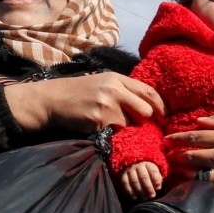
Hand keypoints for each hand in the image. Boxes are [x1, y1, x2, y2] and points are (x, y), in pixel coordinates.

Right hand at [4, 73, 164, 133]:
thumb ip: (125, 90)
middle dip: (144, 120)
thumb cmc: (77, 93)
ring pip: (131, 124)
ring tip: (109, 122)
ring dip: (125, 128)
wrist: (50, 100)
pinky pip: (116, 132)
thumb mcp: (102, 83)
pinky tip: (99, 127)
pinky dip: (112, 133)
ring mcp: (107, 106)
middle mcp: (114, 90)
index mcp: (117, 79)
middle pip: (146, 110)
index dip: (161, 107)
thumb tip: (151, 105)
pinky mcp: (99, 121)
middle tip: (135, 124)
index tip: (164, 118)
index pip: (150, 92)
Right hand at [119, 161, 162, 200]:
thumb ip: (158, 179)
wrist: (134, 168)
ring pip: (134, 181)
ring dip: (140, 191)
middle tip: (152, 196)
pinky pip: (126, 184)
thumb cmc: (148, 174)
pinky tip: (135, 197)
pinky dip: (130, 192)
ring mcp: (130, 170)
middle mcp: (138, 166)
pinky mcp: (123, 175)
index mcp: (148, 164)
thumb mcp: (155, 174)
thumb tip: (157, 187)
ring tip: (145, 198)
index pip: (152, 171)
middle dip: (148, 188)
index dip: (156, 180)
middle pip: (143, 177)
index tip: (158, 188)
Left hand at [163, 113, 213, 193]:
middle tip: (167, 154)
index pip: (196, 137)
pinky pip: (209, 185)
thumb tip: (198, 122)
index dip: (178, 138)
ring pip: (197, 172)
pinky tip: (190, 179)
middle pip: (193, 155)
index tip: (167, 140)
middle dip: (176, 154)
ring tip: (176, 167)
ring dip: (183, 170)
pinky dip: (197, 182)